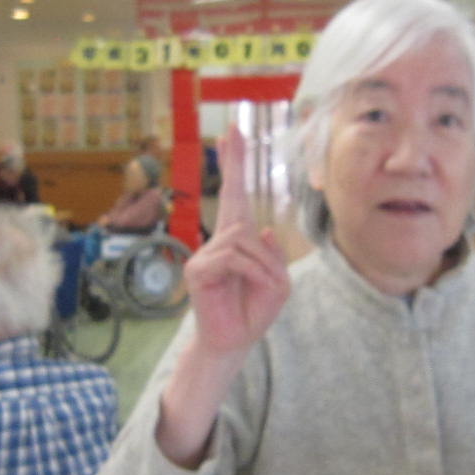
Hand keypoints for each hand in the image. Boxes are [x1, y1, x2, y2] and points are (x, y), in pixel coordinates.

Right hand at [155, 128, 289, 468]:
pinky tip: (248, 288)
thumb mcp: (278, 282)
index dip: (234, 164)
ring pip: (244, 240)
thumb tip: (260, 231)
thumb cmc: (254, 310)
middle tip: (241, 167)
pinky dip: (252, 272)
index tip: (231, 133)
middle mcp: (219, 240)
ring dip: (264, 267)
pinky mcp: (196, 268)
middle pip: (235, 205)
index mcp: (239, 239)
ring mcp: (204, 253)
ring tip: (262, 289)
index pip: (236, 195)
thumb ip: (273, 255)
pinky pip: (233, 257)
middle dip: (243, 188)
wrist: (234, 341)